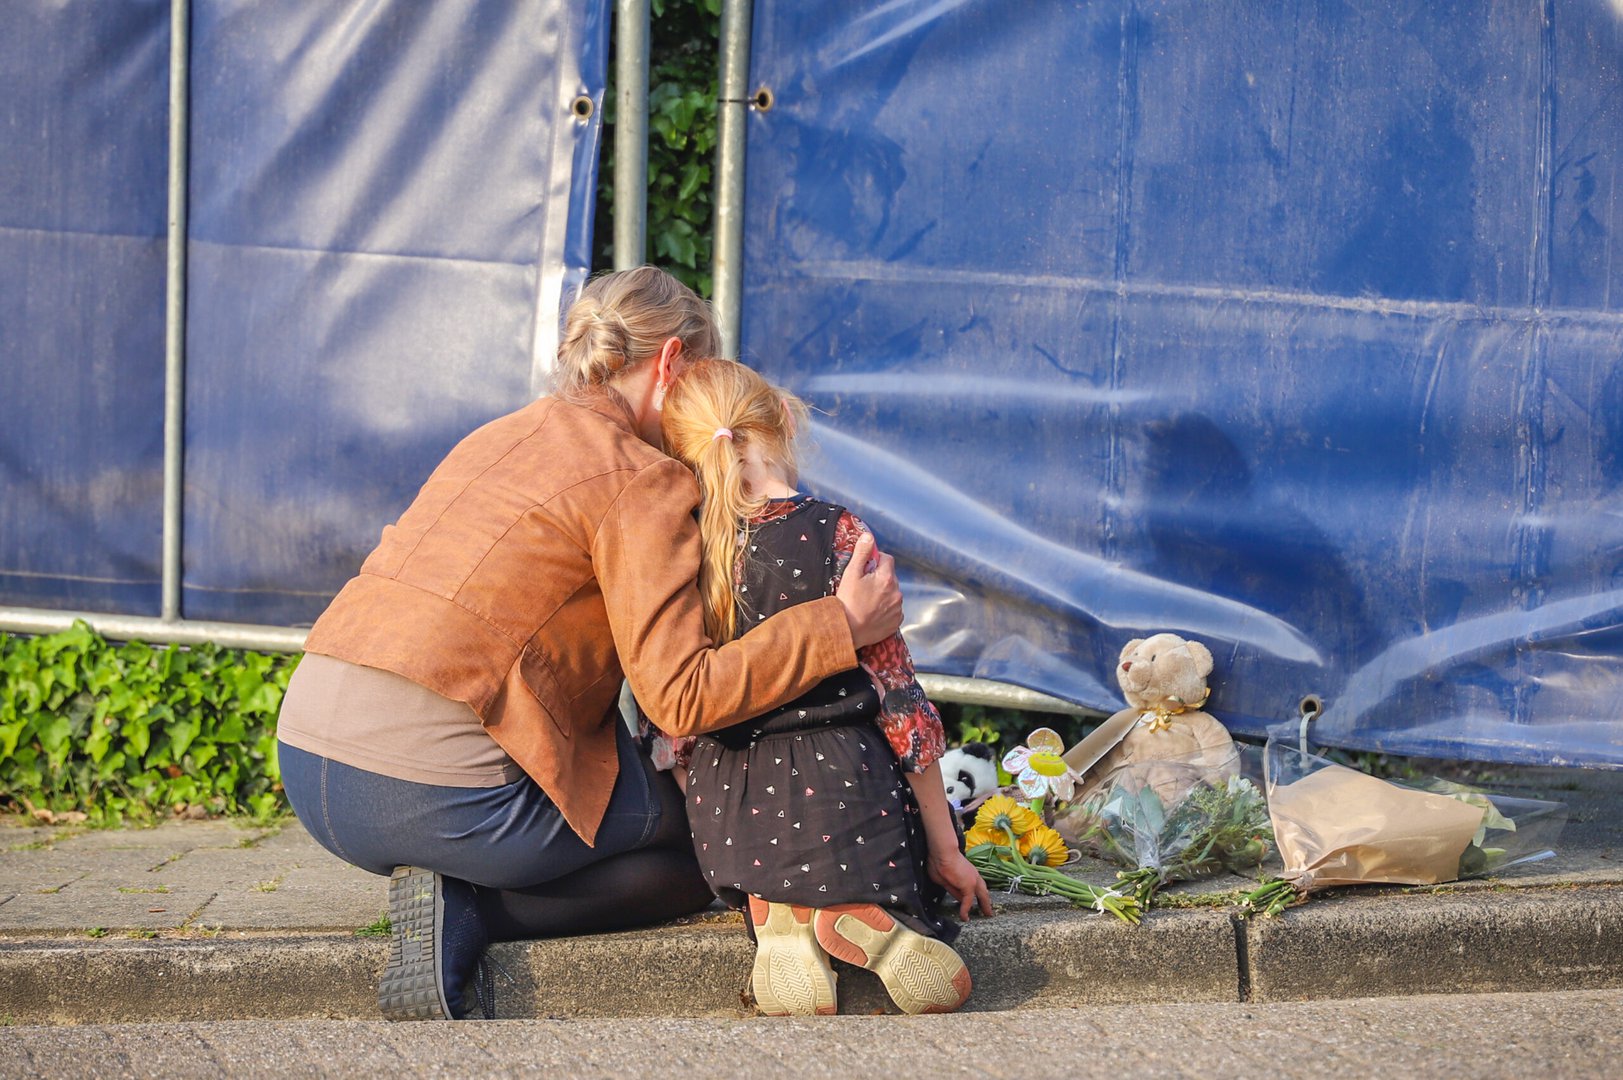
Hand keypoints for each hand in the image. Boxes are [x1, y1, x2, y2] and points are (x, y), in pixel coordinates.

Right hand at [834, 532, 902, 647]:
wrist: (847, 631)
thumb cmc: (847, 603)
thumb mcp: (851, 574)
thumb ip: (861, 553)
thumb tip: (868, 537)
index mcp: (886, 578)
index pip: (887, 559)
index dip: (875, 561)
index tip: (865, 569)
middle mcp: (896, 592)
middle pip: (890, 577)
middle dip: (879, 578)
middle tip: (863, 587)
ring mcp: (898, 608)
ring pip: (892, 593)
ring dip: (883, 594)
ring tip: (866, 602)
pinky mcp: (896, 622)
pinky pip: (894, 610)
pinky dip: (886, 609)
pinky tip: (872, 612)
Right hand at [929, 849, 994, 920]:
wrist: (942, 852)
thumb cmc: (940, 860)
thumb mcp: (945, 878)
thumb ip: (953, 888)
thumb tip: (957, 898)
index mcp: (969, 873)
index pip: (975, 886)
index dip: (977, 894)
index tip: (978, 900)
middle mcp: (973, 876)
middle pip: (983, 891)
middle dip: (985, 902)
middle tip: (988, 911)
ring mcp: (973, 880)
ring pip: (982, 896)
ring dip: (984, 905)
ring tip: (987, 914)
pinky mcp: (969, 885)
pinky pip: (967, 901)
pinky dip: (965, 910)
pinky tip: (964, 917)